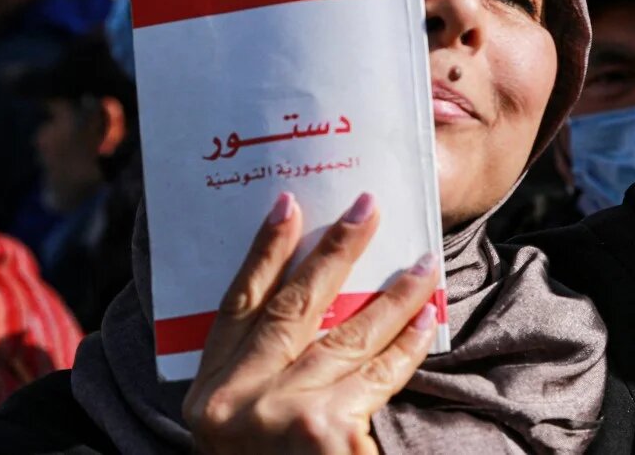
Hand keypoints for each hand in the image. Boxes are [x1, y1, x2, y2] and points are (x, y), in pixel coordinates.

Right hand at [183, 191, 439, 453]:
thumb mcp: (246, 424)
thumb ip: (265, 370)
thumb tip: (322, 297)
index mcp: (206, 394)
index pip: (237, 304)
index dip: (263, 251)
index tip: (289, 204)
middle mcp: (232, 400)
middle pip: (293, 305)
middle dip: (336, 250)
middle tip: (369, 207)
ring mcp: (279, 415)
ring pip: (348, 333)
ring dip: (393, 294)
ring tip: (424, 263)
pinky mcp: (326, 431)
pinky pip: (381, 371)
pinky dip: (409, 342)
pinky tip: (428, 316)